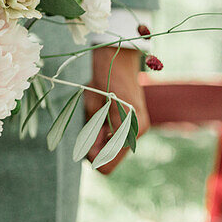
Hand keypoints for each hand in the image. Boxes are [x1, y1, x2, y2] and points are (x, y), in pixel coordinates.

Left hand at [84, 47, 149, 173]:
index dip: (92, 156)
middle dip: (97, 149)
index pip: (108, 160)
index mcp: (127, 127)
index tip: (82, 143)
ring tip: (94, 120)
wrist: (117, 61)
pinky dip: (109, 134)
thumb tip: (89, 156)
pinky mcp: (137, 122)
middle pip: (113, 156)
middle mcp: (137, 130)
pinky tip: (102, 119)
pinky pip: (120, 138)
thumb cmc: (101, 81)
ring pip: (117, 148)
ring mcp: (139, 127)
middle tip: (85, 130)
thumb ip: (91, 133)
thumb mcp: (91, 107)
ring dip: (103, 141)